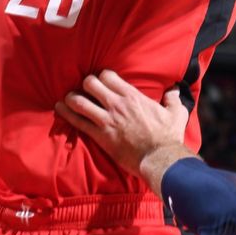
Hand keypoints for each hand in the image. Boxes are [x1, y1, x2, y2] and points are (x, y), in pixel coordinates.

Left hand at [55, 70, 188, 175]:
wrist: (160, 158)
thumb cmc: (168, 137)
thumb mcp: (176, 114)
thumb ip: (173, 100)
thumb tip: (174, 90)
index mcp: (132, 96)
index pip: (108, 76)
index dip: (102, 76)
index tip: (102, 81)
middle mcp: (116, 104)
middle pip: (90, 84)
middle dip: (86, 84)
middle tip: (85, 89)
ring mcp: (106, 120)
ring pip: (80, 101)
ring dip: (72, 98)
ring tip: (68, 98)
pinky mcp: (100, 136)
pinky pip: (78, 122)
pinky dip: (66, 114)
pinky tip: (59, 108)